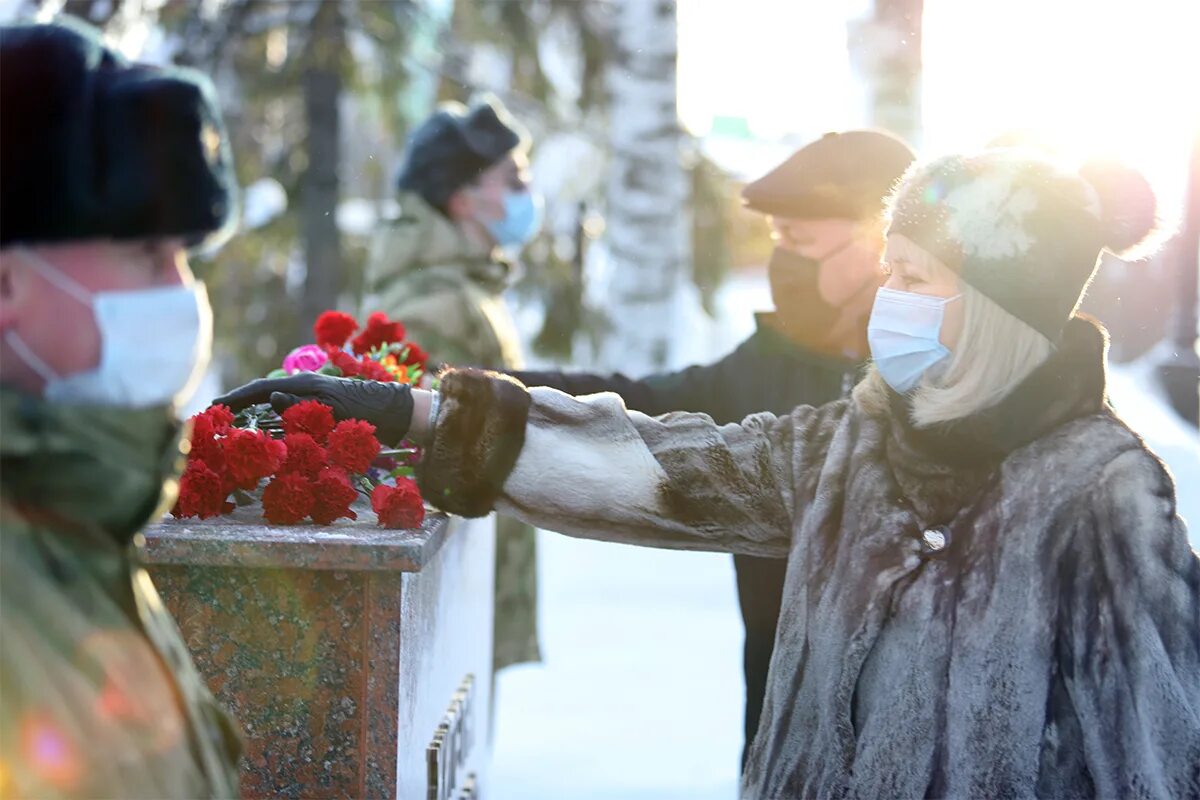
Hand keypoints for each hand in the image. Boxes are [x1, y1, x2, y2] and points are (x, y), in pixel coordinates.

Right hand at [214, 373, 414, 445]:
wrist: (394, 413)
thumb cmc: (366, 411)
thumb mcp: (332, 410)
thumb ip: (301, 406)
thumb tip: (271, 398)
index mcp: (305, 384)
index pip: (262, 388)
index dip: (238, 397)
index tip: (215, 406)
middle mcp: (305, 388)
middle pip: (265, 395)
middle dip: (241, 406)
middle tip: (218, 419)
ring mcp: (313, 399)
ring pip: (276, 406)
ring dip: (256, 416)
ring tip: (235, 427)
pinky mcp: (321, 410)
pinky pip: (291, 415)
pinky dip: (276, 423)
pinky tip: (267, 433)